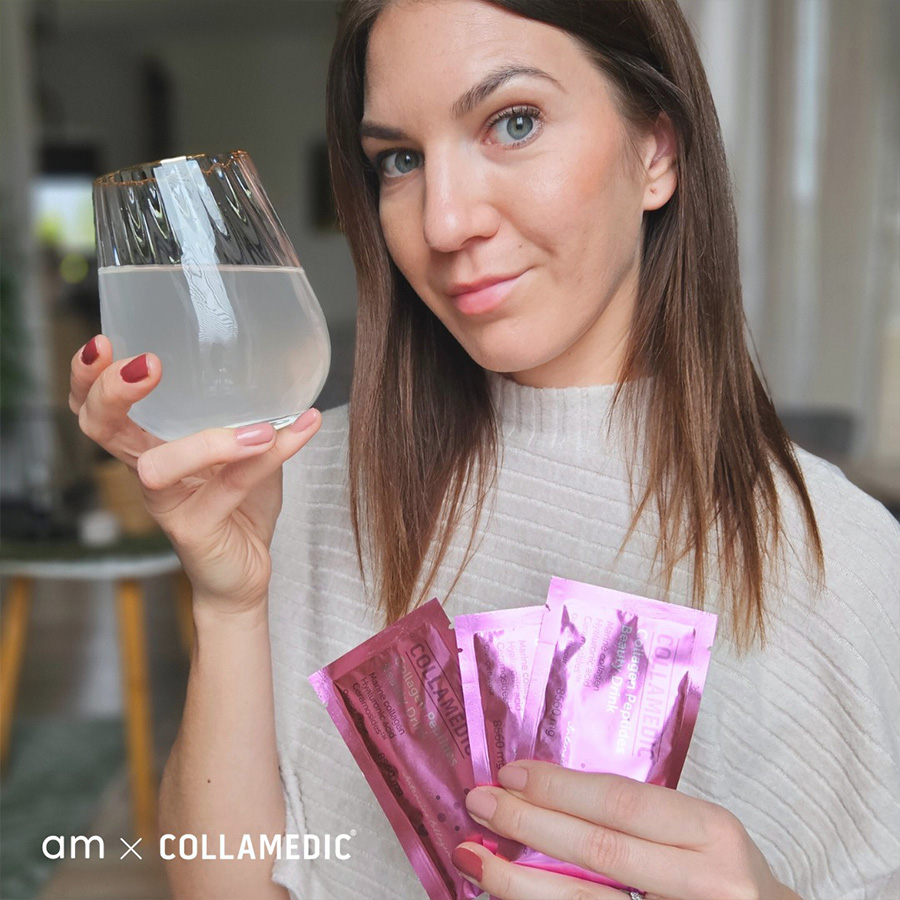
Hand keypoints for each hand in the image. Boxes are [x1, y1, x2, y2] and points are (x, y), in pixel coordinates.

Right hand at [69, 335, 321, 612]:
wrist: (243, 573)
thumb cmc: (237, 508)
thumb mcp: (244, 451)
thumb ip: (251, 414)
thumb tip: (286, 367)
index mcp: (150, 446)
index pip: (98, 409)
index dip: (88, 378)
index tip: (103, 341)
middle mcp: (148, 472)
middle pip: (102, 431)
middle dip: (111, 394)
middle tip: (148, 365)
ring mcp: (167, 505)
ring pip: (158, 469)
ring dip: (207, 442)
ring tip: (258, 428)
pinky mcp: (195, 531)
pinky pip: (230, 487)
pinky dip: (271, 456)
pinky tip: (303, 429)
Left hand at [451, 760, 800, 899]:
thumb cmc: (724, 877)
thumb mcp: (699, 834)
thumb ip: (639, 817)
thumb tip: (545, 794)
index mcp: (713, 832)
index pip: (621, 802)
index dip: (558, 787)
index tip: (510, 772)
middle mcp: (707, 882)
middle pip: (599, 851)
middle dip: (528, 824)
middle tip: (478, 802)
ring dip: (518, 882)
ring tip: (473, 856)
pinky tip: (508, 898)